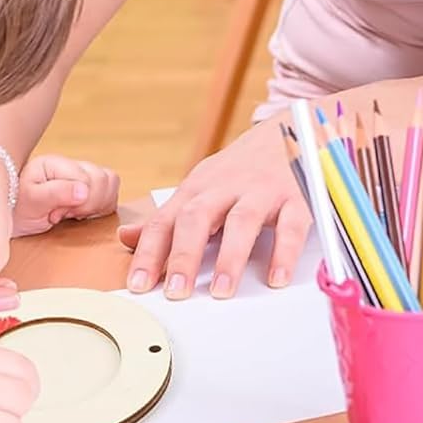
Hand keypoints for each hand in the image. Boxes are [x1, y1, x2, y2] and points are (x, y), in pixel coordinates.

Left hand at [11, 153, 120, 236]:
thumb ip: (56, 193)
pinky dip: (101, 207)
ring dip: (96, 205)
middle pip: (104, 179)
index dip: (78, 203)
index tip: (55, 215)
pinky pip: (110, 194)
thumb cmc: (15, 210)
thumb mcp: (30, 203)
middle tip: (62, 215)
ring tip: (72, 215)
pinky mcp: (90, 189)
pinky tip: (80, 215)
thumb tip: (84, 190)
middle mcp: (73, 165)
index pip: (89, 179)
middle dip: (88, 205)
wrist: (5, 220)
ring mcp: (82, 175)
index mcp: (56, 163)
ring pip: (111, 183)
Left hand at [117, 119, 310, 299]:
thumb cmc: (242, 167)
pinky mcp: (296, 196)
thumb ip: (169, 216)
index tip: (140, 285)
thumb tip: (127, 238)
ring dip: (230, 256)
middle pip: (199, 217)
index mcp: (198, 187)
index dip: (151, 253)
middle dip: (185, 255)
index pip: (166, 221)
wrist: (291, 130)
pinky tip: (276, 278)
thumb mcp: (202, 185)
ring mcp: (262, 190)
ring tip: (221, 291)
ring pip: (242, 220)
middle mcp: (226, 186)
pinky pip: (291, 225)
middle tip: (177, 292)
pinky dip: (285, 252)